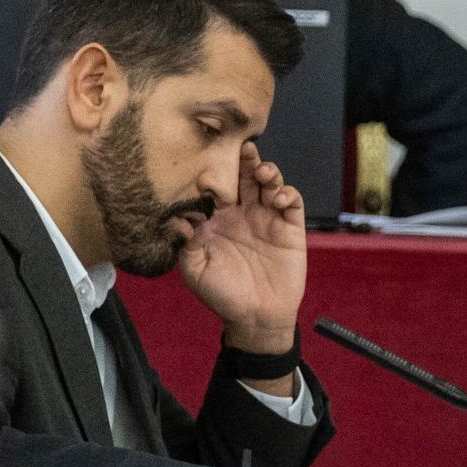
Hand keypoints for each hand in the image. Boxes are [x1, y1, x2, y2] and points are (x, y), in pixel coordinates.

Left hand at [179, 142, 306, 352]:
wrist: (256, 317)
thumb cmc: (222, 295)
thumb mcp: (196, 271)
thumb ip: (187, 244)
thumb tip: (175, 219)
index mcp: (219, 220)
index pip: (217, 187)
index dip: (216, 173)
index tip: (209, 165)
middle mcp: (243, 214)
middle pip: (245, 177)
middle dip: (245, 160)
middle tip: (243, 148)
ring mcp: (268, 218)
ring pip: (269, 183)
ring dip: (268, 171)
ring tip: (264, 171)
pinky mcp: (289, 228)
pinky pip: (291, 202)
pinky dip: (287, 193)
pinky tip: (278, 198)